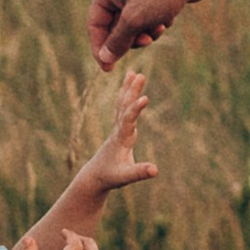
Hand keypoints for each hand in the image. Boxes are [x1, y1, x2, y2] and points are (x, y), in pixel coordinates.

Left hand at [75, 69, 158, 200]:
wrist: (94, 176)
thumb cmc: (110, 177)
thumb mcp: (125, 177)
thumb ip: (140, 172)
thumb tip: (155, 170)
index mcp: (121, 140)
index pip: (129, 121)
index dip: (136, 109)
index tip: (145, 97)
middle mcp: (118, 130)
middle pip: (125, 107)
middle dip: (132, 91)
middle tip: (140, 75)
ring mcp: (117, 128)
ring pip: (122, 105)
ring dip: (127, 89)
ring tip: (132, 72)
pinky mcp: (118, 129)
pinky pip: (122, 108)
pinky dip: (126, 96)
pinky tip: (128, 88)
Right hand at [89, 0, 192, 68]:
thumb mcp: (135, 21)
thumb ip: (117, 42)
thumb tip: (104, 58)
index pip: (95, 25)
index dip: (100, 49)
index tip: (107, 69)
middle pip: (114, 27)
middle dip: (131, 39)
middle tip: (146, 43)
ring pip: (132, 27)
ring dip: (145, 33)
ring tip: (159, 29)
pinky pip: (145, 20)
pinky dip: (155, 25)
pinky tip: (168, 19)